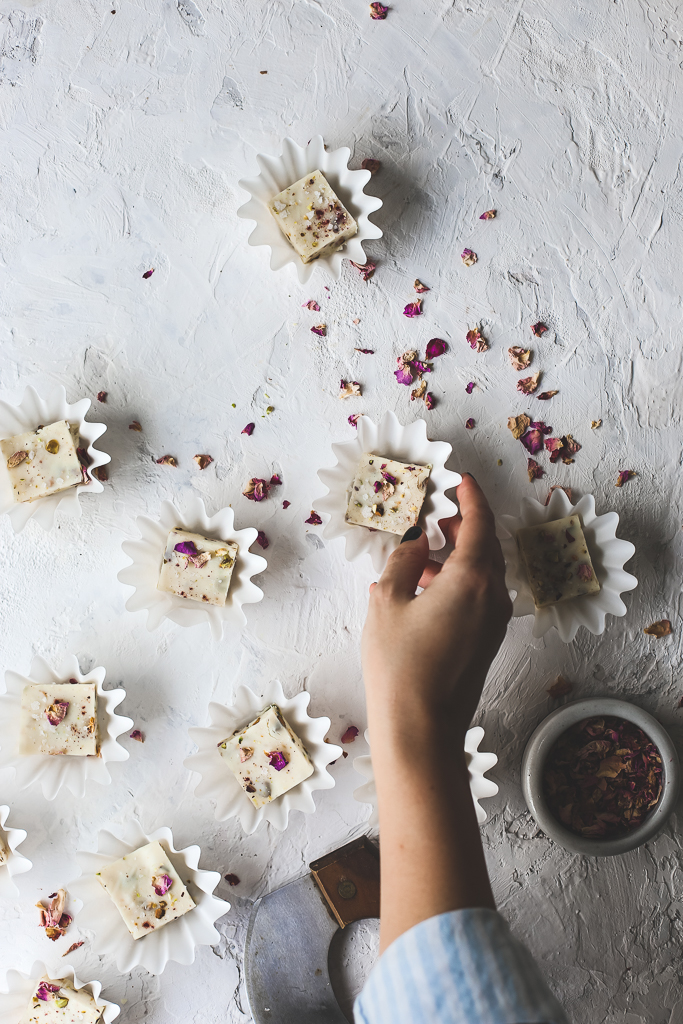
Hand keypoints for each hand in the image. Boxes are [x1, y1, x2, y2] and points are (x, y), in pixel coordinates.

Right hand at [361, 474, 511, 738]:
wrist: (421, 730)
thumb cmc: (400, 665)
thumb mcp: (387, 602)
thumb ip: (401, 561)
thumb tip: (414, 541)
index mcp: (473, 578)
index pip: (480, 522)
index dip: (470, 496)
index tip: (460, 479)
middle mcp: (493, 596)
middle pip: (485, 545)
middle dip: (462, 525)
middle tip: (434, 513)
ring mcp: (494, 621)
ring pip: (482, 572)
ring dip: (456, 555)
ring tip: (419, 552)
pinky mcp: (487, 640)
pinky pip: (478, 595)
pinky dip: (457, 580)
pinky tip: (423, 586)